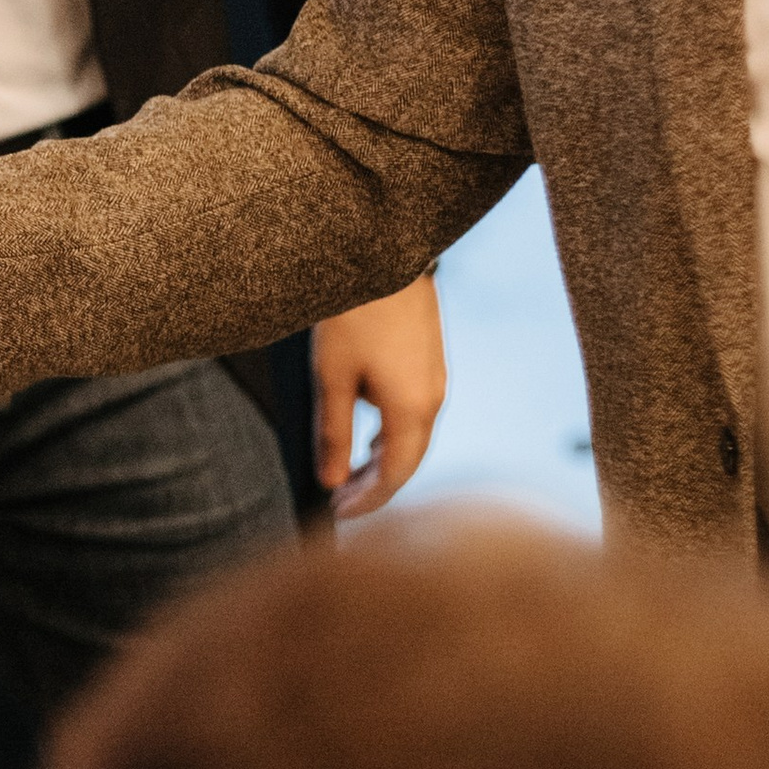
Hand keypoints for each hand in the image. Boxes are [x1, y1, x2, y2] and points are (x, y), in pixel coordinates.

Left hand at [313, 273, 445, 518]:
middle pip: (408, 460)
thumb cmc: (353, 312)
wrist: (384, 252)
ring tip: (348, 474)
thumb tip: (332, 480)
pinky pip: (417, 411)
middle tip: (341, 502)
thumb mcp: (332, 377)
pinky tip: (369, 433)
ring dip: (383, 459)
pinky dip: (393, 433)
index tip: (338, 515)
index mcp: (412, 409)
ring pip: (414, 435)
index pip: (394, 475)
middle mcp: (434, 398)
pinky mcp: (430, 360)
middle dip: (375, 486)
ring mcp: (437, 378)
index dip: (368, 501)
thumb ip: (333, 433)